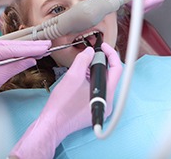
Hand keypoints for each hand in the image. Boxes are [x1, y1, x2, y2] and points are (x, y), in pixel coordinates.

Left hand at [0, 39, 50, 111]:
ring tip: (44, 46)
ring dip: (28, 46)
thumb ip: (15, 67)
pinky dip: (21, 49)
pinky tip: (31, 49)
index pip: (13, 49)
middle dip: (32, 45)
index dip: (30, 49)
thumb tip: (32, 60)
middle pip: (14, 44)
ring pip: (13, 45)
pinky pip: (9, 48)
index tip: (45, 48)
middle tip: (48, 44)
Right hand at [8, 43, 122, 158]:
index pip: (117, 68)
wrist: (53, 123)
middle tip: (89, 56)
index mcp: (107, 93)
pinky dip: (91, 82)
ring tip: (82, 67)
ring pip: (103, 83)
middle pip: (110, 75)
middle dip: (99, 63)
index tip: (102, 47)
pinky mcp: (95, 109)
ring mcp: (102, 107)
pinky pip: (98, 91)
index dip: (110, 54)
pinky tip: (80, 79)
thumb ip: (84, 59)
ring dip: (94, 72)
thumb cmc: (62, 104)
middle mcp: (108, 102)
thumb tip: (90, 52)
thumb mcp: (73, 75)